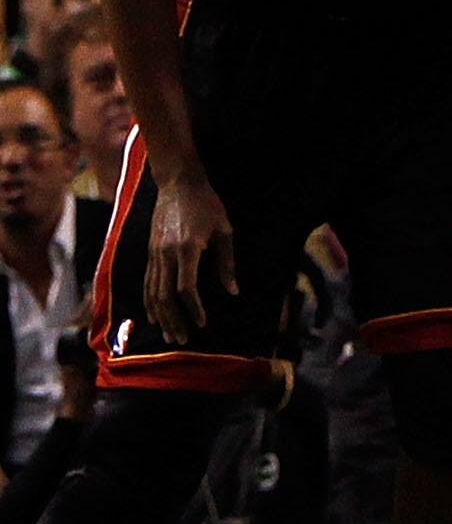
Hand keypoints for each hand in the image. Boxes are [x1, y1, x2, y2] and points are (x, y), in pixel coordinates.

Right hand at [145, 168, 237, 345]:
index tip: (202, 323)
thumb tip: (233, 292)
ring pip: (153, 292)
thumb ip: (227, 262)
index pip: (186, 288)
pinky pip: (146, 283)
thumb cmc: (207, 204)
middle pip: (166, 296)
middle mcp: (166, 254)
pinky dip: (149, 302)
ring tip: (169, 335)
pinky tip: (153, 316)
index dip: (194, 309)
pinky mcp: (149, 252)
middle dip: (174, 321)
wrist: (178, 183)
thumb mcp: (224, 230)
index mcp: (187, 249)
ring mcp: (154, 254)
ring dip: (161, 317)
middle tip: (182, 340)